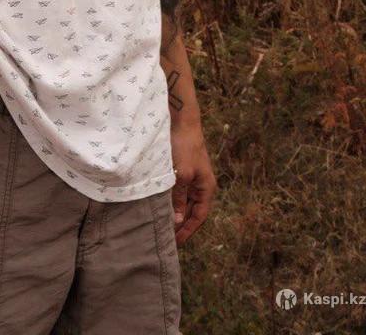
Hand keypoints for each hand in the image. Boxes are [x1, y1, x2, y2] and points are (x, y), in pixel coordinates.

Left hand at [170, 123, 217, 246]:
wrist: (182, 121)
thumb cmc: (184, 147)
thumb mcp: (181, 175)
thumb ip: (179, 198)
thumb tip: (177, 221)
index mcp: (206, 188)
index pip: (198, 217)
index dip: (187, 231)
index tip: (176, 243)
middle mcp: (201, 185)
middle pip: (191, 211)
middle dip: (180, 224)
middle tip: (165, 237)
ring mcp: (192, 177)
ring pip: (183, 202)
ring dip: (174, 212)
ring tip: (161, 224)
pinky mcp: (183, 170)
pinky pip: (178, 191)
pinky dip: (170, 200)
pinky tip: (159, 205)